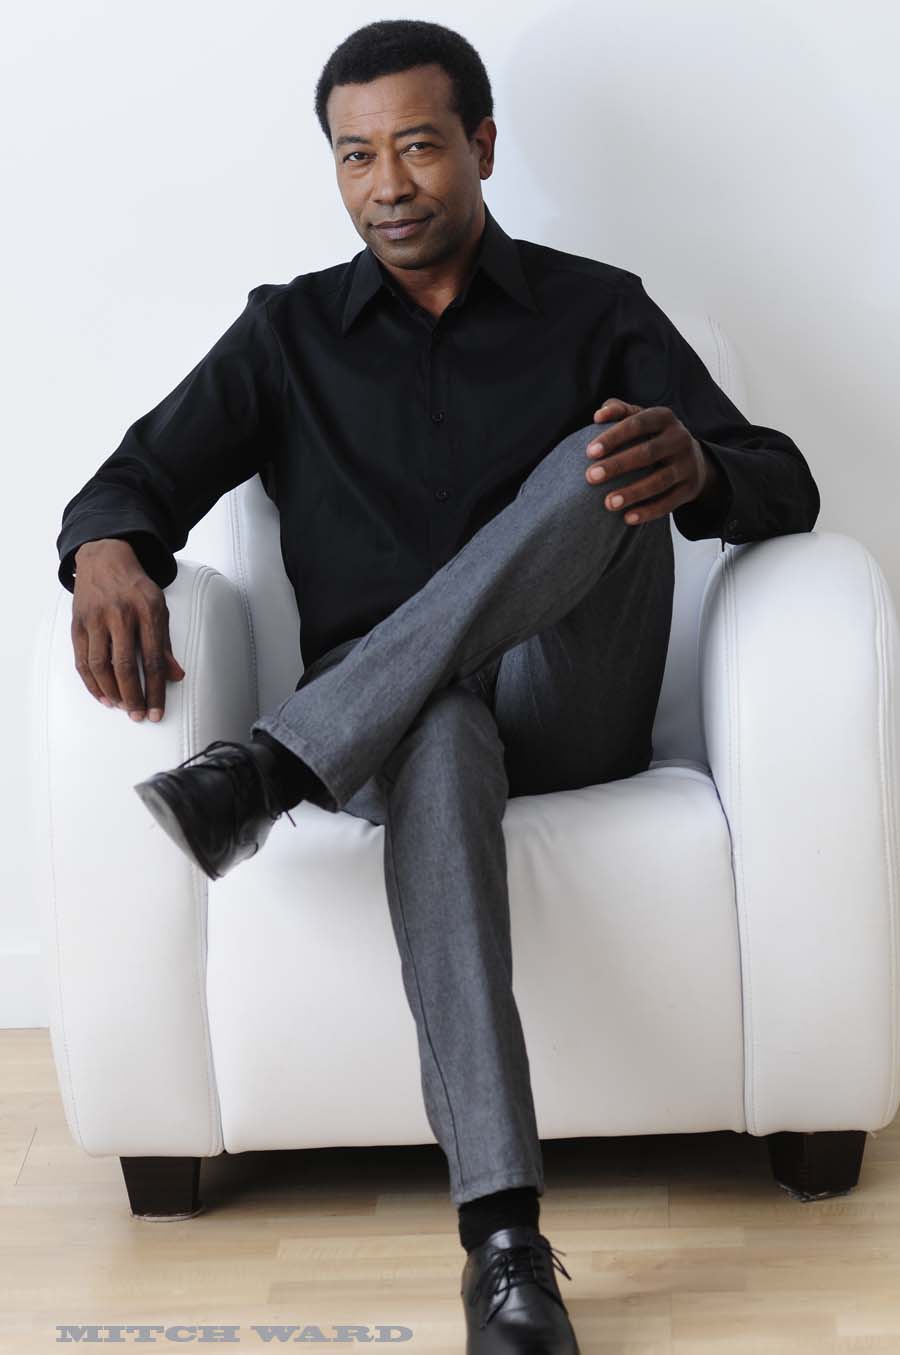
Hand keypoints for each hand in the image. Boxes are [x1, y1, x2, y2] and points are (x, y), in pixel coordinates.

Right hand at [71, 539, 184, 720]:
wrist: (105, 559)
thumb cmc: (136, 588)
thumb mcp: (159, 609)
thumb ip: (165, 643)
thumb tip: (176, 676)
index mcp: (147, 611)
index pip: (153, 659)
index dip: (155, 690)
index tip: (156, 713)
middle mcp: (120, 615)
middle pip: (124, 665)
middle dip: (132, 696)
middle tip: (137, 715)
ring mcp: (96, 619)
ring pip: (99, 665)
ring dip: (110, 692)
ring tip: (121, 707)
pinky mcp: (78, 624)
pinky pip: (82, 659)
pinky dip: (91, 682)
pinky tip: (102, 696)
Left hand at [584, 397, 709, 524]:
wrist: (693, 460)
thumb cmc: (653, 436)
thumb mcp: (640, 418)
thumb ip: (619, 411)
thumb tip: (598, 415)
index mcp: (665, 417)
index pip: (637, 424)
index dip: (613, 437)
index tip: (589, 452)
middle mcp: (680, 439)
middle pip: (648, 453)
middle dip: (618, 465)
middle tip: (590, 477)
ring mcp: (688, 464)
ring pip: (659, 481)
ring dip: (633, 493)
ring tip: (608, 503)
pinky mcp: (690, 488)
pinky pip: (669, 503)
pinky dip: (649, 511)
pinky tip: (627, 519)